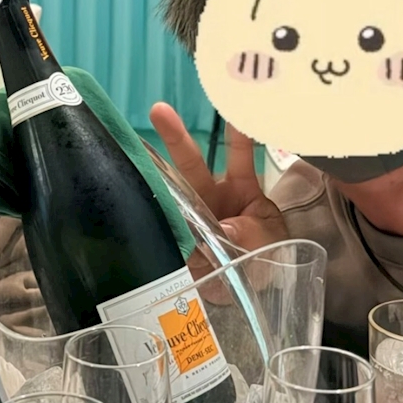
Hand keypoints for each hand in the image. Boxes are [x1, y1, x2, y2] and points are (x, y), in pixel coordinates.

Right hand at [149, 102, 288, 266]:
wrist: (254, 293)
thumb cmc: (269, 257)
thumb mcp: (269, 241)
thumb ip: (250, 233)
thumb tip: (224, 231)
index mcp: (241, 190)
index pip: (239, 156)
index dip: (237, 134)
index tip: (236, 110)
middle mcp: (212, 198)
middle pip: (191, 163)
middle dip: (175, 137)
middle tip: (159, 111)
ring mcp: (192, 219)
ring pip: (171, 192)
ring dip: (153, 176)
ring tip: (133, 155)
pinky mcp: (180, 244)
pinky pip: (166, 231)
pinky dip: (155, 226)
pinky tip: (137, 212)